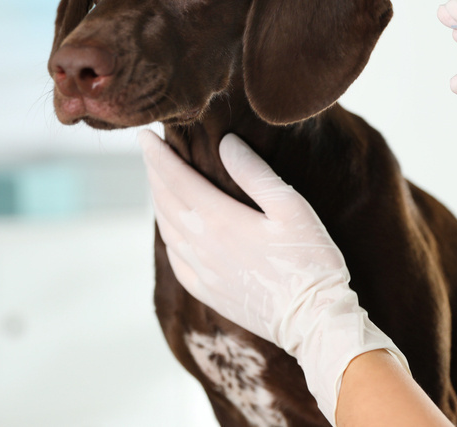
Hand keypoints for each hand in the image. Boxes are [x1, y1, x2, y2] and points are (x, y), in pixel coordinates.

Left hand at [138, 129, 408, 424]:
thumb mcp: (291, 207)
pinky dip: (168, 237)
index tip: (144, 135)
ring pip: (167, 229)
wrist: (312, 320)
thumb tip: (226, 143)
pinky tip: (173, 230)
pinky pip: (175, 259)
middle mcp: (202, 246)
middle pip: (166, 201)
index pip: (176, 178)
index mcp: (220, 220)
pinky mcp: (208, 292)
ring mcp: (202, 272)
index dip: (158, 155)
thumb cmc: (310, 260)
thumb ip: (255, 173)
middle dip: (154, 173)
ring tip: (158, 182)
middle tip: (149, 151)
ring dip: (158, 202)